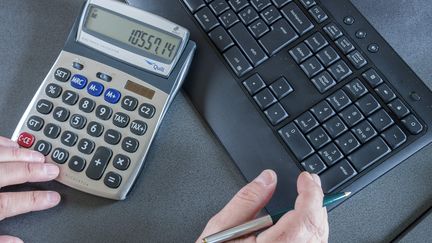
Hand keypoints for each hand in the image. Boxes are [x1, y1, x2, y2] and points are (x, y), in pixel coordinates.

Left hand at [0, 137, 60, 242]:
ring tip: (37, 155)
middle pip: (8, 174)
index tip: (55, 197)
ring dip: (19, 154)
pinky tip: (11, 143)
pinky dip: (0, 143)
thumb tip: (19, 242)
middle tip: (53, 169)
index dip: (36, 200)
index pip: (12, 203)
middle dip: (33, 170)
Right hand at [197, 170, 327, 242]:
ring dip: (316, 217)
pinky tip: (303, 222)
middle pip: (316, 229)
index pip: (306, 216)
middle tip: (310, 183)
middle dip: (316, 202)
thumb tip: (266, 179)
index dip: (311, 193)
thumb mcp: (222, 227)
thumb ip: (247, 200)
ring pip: (318, 241)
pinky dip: (311, 233)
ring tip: (309, 199)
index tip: (305, 179)